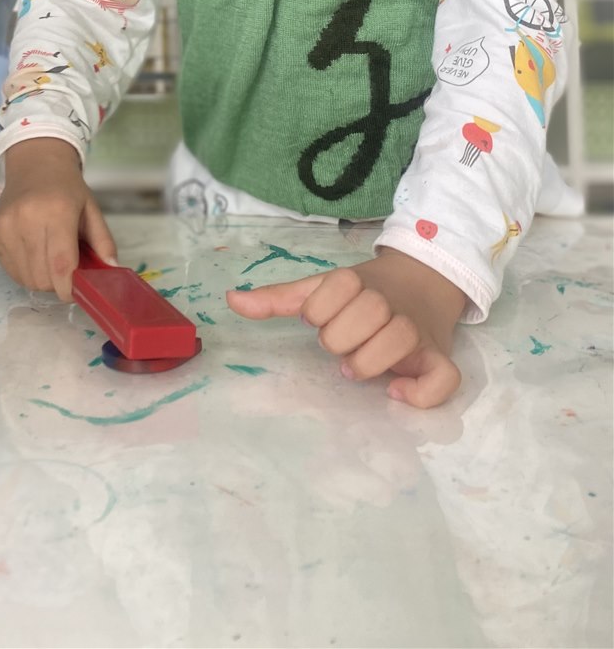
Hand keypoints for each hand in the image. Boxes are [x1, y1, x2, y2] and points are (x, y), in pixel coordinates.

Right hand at [0, 137, 117, 300]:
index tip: (75, 293)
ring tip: (49, 260)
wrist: (34, 164)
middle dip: (56, 284)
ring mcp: (5, 228)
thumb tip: (112, 270)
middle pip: (42, 277)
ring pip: (25, 278)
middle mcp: (27, 219)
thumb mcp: (91, 209)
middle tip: (65, 271)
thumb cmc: (67, 189)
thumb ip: (103, 241)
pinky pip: (10, 271)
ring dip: (41, 279)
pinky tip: (33, 253)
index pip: (61, 264)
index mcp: (57, 211)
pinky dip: (25, 271)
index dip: (68, 288)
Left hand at [226, 248, 466, 407]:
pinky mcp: (440, 357)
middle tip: (340, 344)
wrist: (423, 281)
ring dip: (371, 361)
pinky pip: (443, 378)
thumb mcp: (321, 288)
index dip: (318, 311)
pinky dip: (421, 391)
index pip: (333, 293)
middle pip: (367, 315)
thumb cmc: (362, 293)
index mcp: (358, 283)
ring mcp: (418, 331)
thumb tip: (230, 299)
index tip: (319, 318)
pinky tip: (396, 392)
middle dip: (342, 338)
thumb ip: (278, 297)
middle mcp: (391, 304)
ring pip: (399, 341)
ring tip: (356, 366)